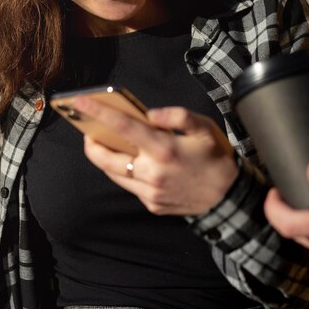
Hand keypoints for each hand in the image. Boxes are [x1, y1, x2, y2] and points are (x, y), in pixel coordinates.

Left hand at [74, 96, 238, 214]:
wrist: (228, 197)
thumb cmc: (215, 156)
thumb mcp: (203, 127)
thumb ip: (176, 116)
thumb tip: (150, 114)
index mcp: (165, 150)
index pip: (124, 128)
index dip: (99, 113)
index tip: (80, 103)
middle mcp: (153, 174)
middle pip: (107, 159)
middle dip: (91, 144)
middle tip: (88, 132)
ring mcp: (151, 193)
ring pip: (115, 174)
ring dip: (106, 158)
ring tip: (105, 143)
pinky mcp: (152, 205)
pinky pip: (131, 185)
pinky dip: (127, 171)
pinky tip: (133, 161)